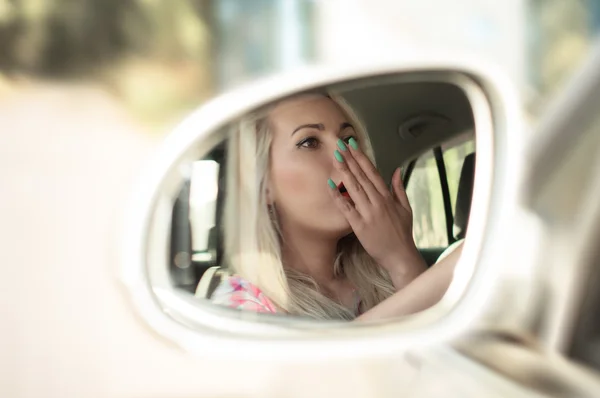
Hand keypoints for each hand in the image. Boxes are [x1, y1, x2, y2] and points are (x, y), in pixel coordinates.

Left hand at [328, 138, 425, 288]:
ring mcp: (368, 213)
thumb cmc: (402, 233)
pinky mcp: (359, 225)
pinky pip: (346, 207)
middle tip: (339, 145)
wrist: (400, 255)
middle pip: (361, 176)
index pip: (372, 172)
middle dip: (350, 159)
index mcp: (388, 197)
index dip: (362, 158)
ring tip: (335, 158)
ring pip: (354, 188)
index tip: (353, 145)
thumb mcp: (406, 208)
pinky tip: (330, 184)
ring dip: (344, 171)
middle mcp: (378, 202)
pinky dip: (338, 195)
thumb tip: (396, 170)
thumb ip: (399, 188)